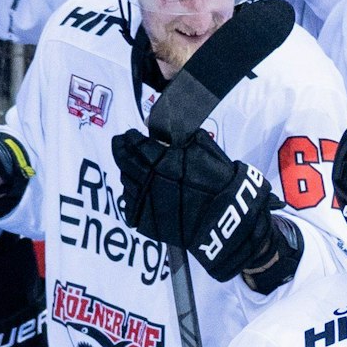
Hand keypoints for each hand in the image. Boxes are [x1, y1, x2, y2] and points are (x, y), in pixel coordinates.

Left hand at [112, 129, 289, 283]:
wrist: (226, 218)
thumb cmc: (220, 180)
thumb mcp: (204, 148)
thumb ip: (178, 135)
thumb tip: (155, 125)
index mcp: (162, 160)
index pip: (135, 144)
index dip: (130, 137)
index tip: (129, 134)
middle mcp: (149, 180)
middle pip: (125, 162)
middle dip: (120, 149)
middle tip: (120, 144)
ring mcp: (146, 202)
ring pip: (125, 182)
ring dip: (126, 171)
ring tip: (131, 167)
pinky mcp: (146, 221)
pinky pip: (129, 204)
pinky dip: (131, 194)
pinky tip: (137, 190)